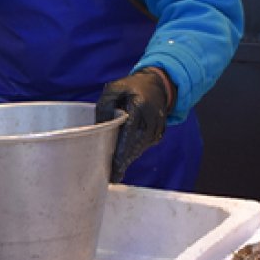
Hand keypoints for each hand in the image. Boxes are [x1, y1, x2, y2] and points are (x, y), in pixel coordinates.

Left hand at [96, 68, 169, 182]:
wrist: (156, 84)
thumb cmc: (130, 87)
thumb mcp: (114, 89)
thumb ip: (105, 104)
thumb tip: (100, 125)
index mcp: (140, 106)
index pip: (130, 131)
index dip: (123, 150)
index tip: (115, 164)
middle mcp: (152, 118)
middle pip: (137, 144)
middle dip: (125, 160)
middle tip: (113, 175)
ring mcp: (158, 126)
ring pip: (143, 147)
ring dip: (130, 158)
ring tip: (116, 171)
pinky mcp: (160, 131)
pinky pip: (147, 145)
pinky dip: (136, 152)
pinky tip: (125, 160)